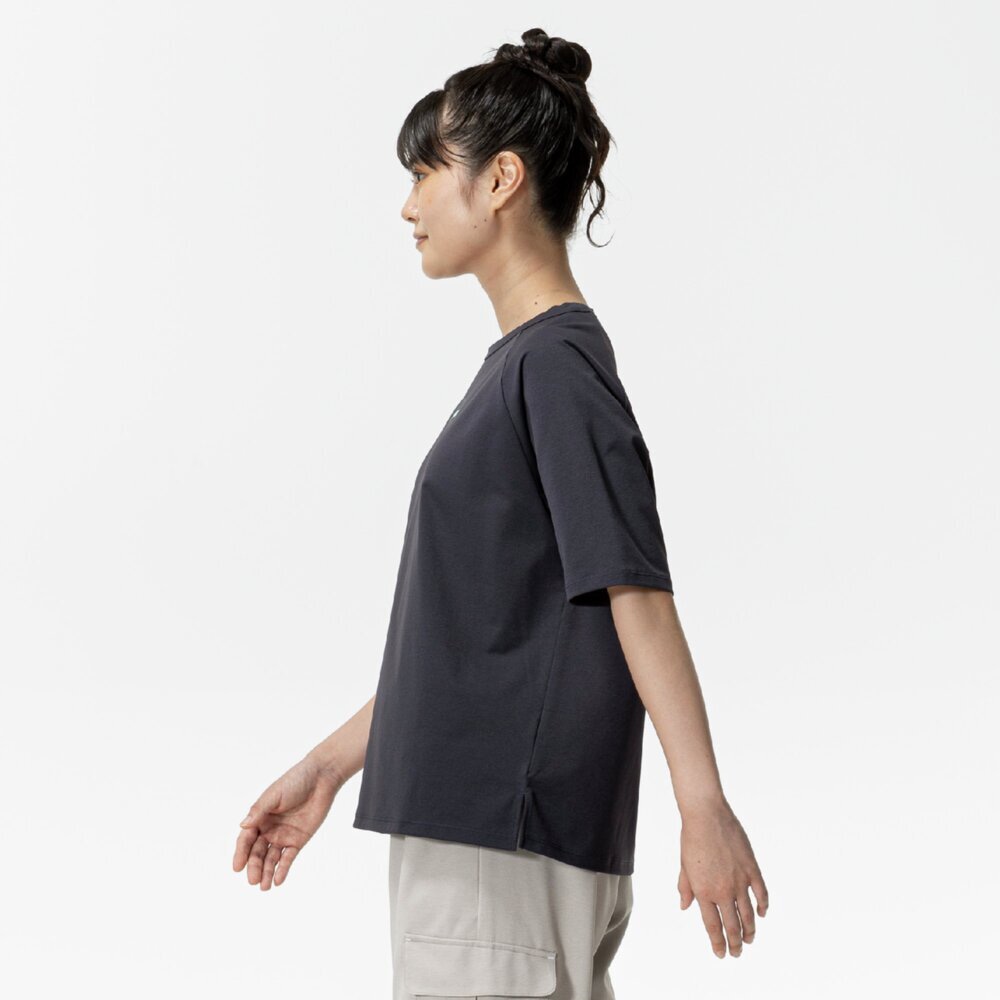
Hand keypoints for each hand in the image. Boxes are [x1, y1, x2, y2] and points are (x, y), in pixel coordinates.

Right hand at [232, 755, 342, 890]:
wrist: (321, 778)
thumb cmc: (295, 781)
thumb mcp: (274, 795)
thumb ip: (259, 811)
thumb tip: (242, 825)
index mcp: (259, 817)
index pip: (246, 839)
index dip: (241, 853)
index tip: (237, 867)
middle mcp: (269, 829)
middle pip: (258, 852)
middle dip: (254, 866)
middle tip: (252, 880)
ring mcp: (283, 835)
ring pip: (271, 858)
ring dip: (267, 872)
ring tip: (264, 887)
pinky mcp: (298, 840)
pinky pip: (288, 857)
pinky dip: (283, 869)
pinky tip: (278, 880)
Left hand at [677, 799, 768, 957]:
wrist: (706, 815)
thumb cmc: (691, 838)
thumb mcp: (684, 866)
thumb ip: (686, 888)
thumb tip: (685, 906)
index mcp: (703, 892)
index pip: (713, 926)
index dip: (718, 943)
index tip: (721, 954)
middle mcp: (723, 890)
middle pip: (732, 926)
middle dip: (735, 943)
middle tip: (737, 953)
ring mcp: (740, 881)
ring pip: (748, 914)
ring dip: (750, 930)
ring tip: (750, 940)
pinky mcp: (751, 869)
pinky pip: (762, 893)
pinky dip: (763, 906)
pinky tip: (762, 914)